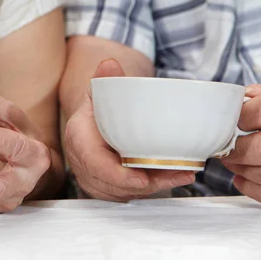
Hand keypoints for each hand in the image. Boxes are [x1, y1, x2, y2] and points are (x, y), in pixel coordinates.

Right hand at [64, 59, 194, 200]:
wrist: (94, 119)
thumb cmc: (99, 106)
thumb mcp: (101, 90)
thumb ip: (105, 79)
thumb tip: (109, 65)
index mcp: (79, 138)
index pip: (94, 163)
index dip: (117, 175)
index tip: (141, 179)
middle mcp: (82, 162)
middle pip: (113, 184)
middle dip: (146, 184)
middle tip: (177, 174)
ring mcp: (93, 178)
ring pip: (123, 193)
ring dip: (154, 187)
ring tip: (182, 174)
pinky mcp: (106, 186)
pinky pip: (127, 195)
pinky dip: (152, 189)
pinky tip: (174, 177)